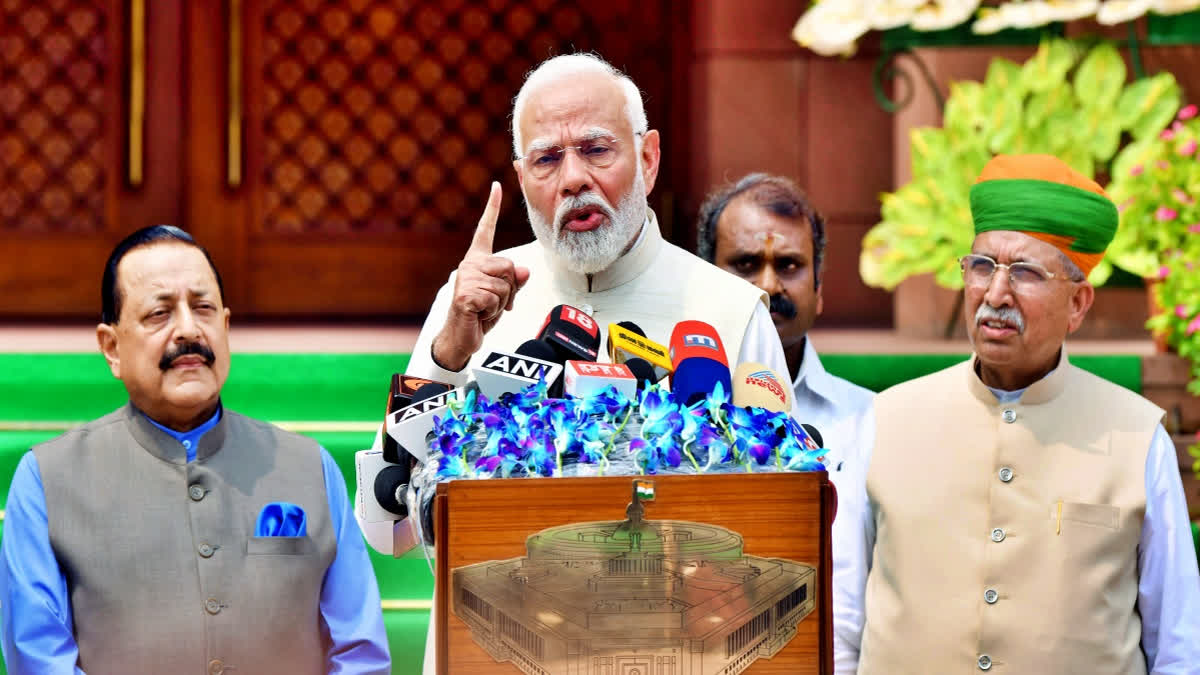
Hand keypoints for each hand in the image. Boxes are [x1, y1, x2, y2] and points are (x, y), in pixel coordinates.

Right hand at [432, 182, 529, 370]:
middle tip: (495, 303)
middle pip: (509, 266)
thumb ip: (515, 280)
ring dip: (502, 303)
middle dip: (510, 289)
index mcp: (478, 260)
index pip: (485, 230)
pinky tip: (479, 314)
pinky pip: (496, 298)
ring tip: (485, 309)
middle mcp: (469, 264)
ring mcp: (465, 278)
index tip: (496, 185)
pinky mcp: (465, 295)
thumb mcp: (504, 295)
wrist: (462, 336)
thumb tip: (524, 270)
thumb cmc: (482, 314)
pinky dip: (494, 311)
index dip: (491, 208)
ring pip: (505, 284)